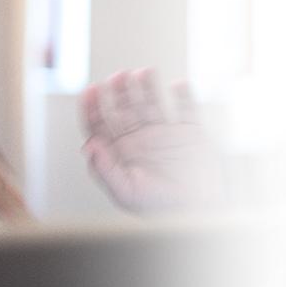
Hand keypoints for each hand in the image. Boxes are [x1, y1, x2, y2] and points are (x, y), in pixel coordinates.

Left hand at [80, 68, 217, 213]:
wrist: (198, 214)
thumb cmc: (160, 208)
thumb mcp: (126, 192)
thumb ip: (105, 169)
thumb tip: (88, 145)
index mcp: (120, 153)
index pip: (100, 124)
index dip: (92, 106)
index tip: (90, 90)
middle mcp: (140, 140)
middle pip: (124, 108)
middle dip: (119, 91)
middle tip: (118, 76)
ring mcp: (165, 134)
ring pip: (152, 102)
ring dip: (146, 86)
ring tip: (143, 72)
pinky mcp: (189, 134)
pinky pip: (186, 109)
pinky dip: (184, 96)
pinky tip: (177, 85)